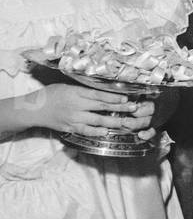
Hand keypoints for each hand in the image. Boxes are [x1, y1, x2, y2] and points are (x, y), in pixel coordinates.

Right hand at [30, 83, 156, 139]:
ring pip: (96, 121)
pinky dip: (96, 132)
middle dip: (119, 108)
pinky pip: (85, 131)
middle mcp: (76, 106)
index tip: (127, 98)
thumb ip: (84, 88)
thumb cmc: (51, 94)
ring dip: (112, 121)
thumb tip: (103, 87)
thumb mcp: (68, 86)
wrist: (33, 109)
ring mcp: (73, 118)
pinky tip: (106, 132)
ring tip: (125, 122)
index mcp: (76, 93)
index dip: (114, 97)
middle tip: (134, 108)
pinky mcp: (69, 128)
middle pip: (101, 107)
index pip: (99, 95)